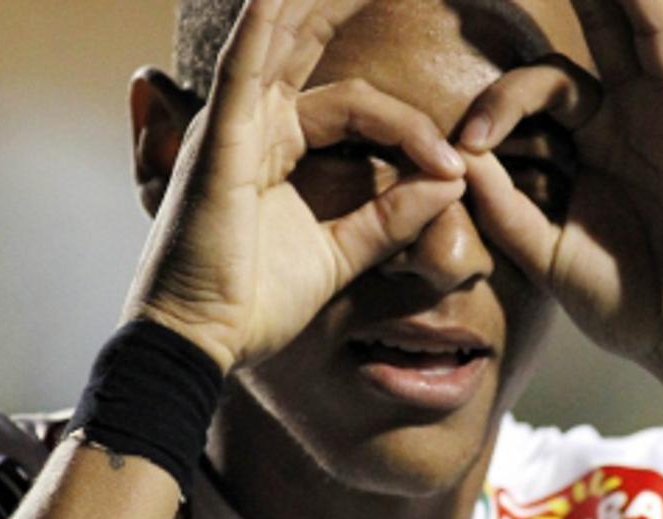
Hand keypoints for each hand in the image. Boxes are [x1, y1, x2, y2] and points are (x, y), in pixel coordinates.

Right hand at [127, 0, 466, 372]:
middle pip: (310, 46)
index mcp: (280, 147)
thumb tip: (452, 181)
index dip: (411, 128)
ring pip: (280, 38)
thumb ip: (392, 217)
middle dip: (347, 4)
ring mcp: (234, 127)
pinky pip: (243, 67)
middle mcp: (255, 125)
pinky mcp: (220, 141)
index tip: (456, 168)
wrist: (206, 341)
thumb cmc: (258, 302)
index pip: (359, 108)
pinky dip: (262, 24)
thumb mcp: (342, 254)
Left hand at [458, 0, 662, 398]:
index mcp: (591, 140)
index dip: (500, 102)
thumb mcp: (546, 251)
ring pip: (650, 37)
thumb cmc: (623, 299)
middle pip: (600, 32)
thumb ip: (506, 205)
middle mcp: (632, 117)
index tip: (468, 144)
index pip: (541, 86)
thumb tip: (458, 155)